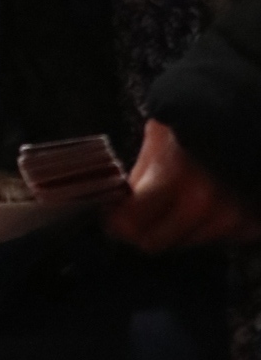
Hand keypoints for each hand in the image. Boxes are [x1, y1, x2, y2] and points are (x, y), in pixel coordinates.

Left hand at [104, 119, 260, 253]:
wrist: (246, 117)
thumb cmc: (198, 118)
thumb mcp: (159, 136)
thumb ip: (141, 174)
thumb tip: (122, 205)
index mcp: (175, 177)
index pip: (133, 224)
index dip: (117, 222)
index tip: (112, 218)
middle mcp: (206, 206)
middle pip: (156, 242)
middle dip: (142, 229)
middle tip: (138, 214)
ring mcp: (232, 219)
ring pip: (186, 242)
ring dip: (178, 228)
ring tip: (180, 198)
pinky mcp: (251, 225)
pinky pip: (216, 238)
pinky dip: (207, 226)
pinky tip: (207, 201)